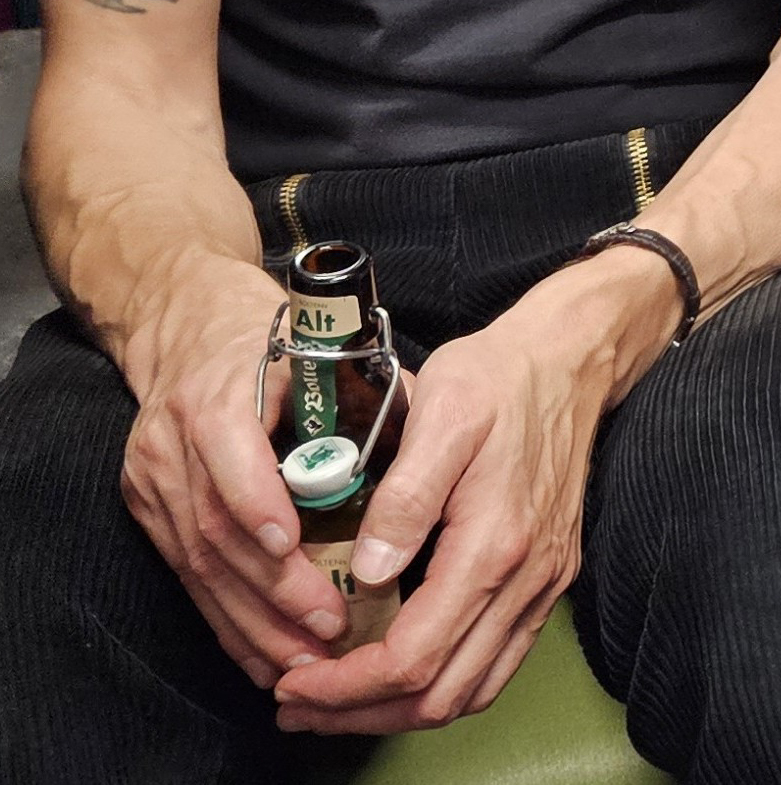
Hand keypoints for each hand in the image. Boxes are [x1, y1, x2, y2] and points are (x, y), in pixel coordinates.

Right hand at [121, 277, 351, 688]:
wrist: (188, 321)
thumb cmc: (274, 335)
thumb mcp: (318, 346)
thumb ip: (365, 394)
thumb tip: (430, 457)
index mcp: (217, 394)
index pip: (230, 459)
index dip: (261, 507)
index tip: (298, 549)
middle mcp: (173, 441)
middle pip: (216, 530)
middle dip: (275, 591)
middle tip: (331, 629)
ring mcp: (154, 479)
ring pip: (199, 567)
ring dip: (255, 623)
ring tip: (309, 661)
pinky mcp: (148, 509)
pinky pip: (188, 579)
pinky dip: (229, 622)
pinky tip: (265, 658)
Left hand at [272, 249, 681, 733]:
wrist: (569, 360)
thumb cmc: (497, 377)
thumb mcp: (441, 411)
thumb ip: (406, 496)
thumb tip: (366, 573)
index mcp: (495, 544)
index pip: (413, 658)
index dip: (344, 687)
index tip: (292, 683)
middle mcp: (526, 579)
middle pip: (440, 697)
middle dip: (360, 713)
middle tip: (297, 705)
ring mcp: (542, 584)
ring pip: (471, 692)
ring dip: (399, 710)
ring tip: (336, 698)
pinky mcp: (547, 578)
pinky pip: (495, 664)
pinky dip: (442, 684)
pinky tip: (400, 666)